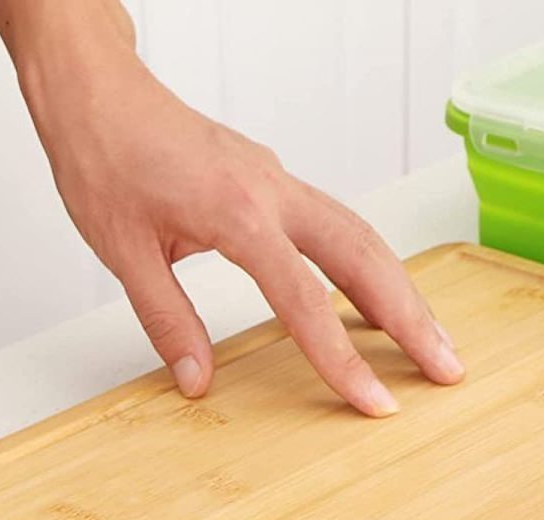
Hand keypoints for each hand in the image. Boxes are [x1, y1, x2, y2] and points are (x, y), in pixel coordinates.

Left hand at [0, 0, 463, 413]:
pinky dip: (368, 264)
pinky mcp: (271, 181)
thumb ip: (166, 321)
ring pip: (361, 235)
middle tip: (446, 369)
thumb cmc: (104, 160)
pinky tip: (377, 298)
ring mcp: (277, 181)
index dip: (341, 357)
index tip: (372, 400)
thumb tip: (197, 381)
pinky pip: (336, 224)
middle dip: (410, 318)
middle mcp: (272, 191)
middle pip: (364, 257)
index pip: (305, 299)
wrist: (97, 95)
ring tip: (430, 342)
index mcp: (238, 212)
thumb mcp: (123, 255)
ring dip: (400, 290)